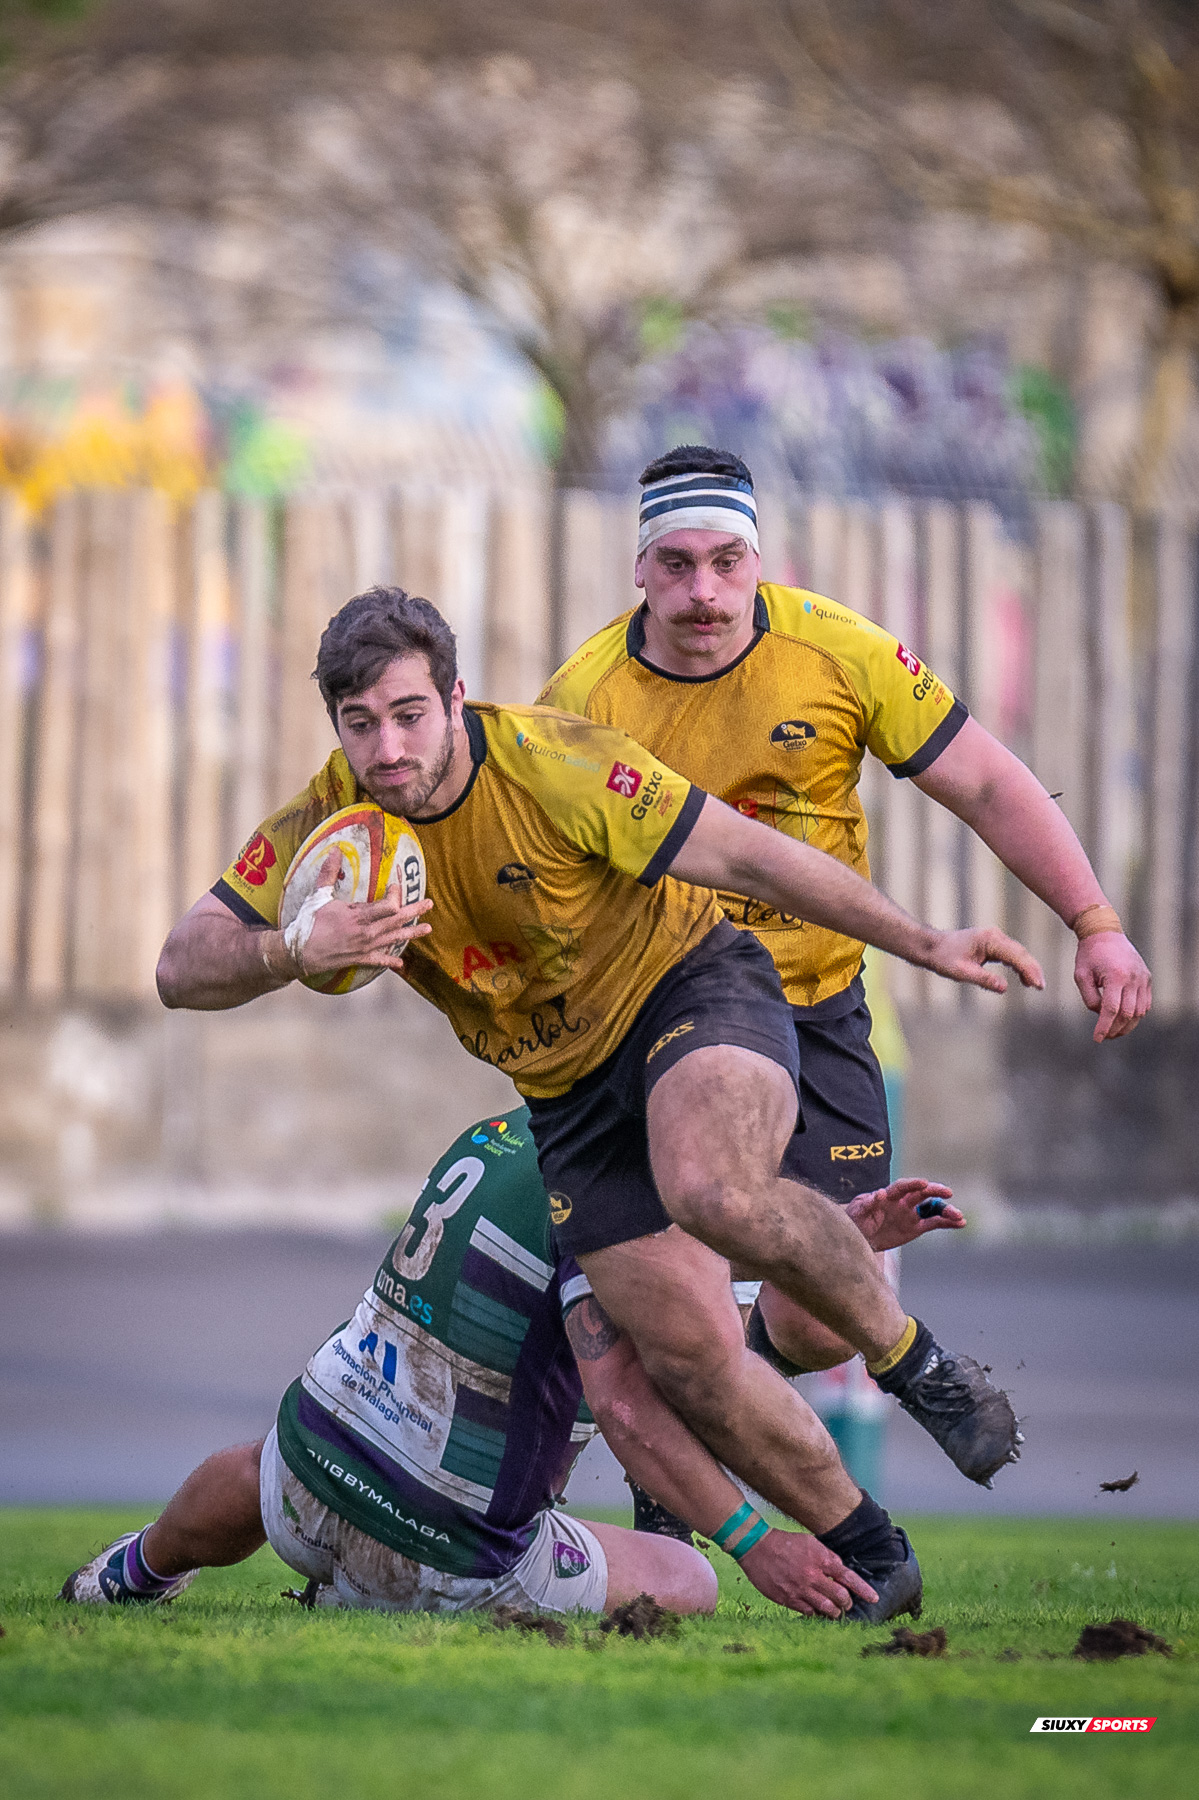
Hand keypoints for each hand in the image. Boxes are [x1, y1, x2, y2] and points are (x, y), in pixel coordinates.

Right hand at [294, 849, 432, 976]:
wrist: (298, 952)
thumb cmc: (308, 922)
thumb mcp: (319, 895)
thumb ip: (329, 873)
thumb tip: (335, 850)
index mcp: (358, 916)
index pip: (388, 906)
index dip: (397, 895)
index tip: (396, 885)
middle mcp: (366, 932)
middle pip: (397, 922)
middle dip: (415, 911)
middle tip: (430, 904)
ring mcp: (364, 947)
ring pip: (394, 940)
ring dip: (412, 934)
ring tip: (428, 929)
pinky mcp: (359, 958)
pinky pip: (379, 960)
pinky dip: (390, 960)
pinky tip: (400, 962)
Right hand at [737, 1528, 876, 1618]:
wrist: (756, 1547)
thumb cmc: (785, 1543)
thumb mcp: (810, 1543)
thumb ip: (828, 1558)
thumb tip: (841, 1572)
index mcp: (820, 1559)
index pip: (848, 1577)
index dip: (863, 1590)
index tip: (874, 1598)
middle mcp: (812, 1576)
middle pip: (840, 1598)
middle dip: (847, 1603)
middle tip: (847, 1603)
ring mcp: (800, 1590)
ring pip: (827, 1610)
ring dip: (834, 1612)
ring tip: (835, 1610)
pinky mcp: (788, 1600)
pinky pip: (810, 1613)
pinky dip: (816, 1612)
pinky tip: (816, 1608)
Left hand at [847, 1177, 963, 1249]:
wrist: (858, 1236)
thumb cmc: (855, 1218)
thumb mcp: (857, 1210)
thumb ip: (868, 1202)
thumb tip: (879, 1193)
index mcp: (888, 1195)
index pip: (903, 1186)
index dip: (913, 1184)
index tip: (924, 1183)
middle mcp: (902, 1201)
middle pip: (921, 1193)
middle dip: (935, 1191)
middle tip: (947, 1192)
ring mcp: (911, 1213)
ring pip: (932, 1208)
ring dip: (946, 1210)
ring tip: (959, 1215)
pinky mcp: (916, 1227)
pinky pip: (934, 1223)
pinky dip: (947, 1222)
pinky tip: (960, 1223)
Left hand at [924, 926, 1043, 993]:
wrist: (932, 947)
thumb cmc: (944, 958)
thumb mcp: (962, 972)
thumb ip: (984, 979)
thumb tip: (1004, 987)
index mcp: (990, 940)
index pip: (1016, 956)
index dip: (1029, 970)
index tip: (1038, 985)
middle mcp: (994, 936)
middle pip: (1021, 953)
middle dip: (1032, 969)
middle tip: (1041, 987)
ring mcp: (993, 938)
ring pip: (1017, 953)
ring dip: (1027, 968)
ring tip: (1035, 985)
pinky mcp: (991, 944)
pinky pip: (1010, 954)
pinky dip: (1018, 965)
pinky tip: (1023, 978)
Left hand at [1074, 932, 1150, 1042]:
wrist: (1105, 933)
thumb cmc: (1089, 955)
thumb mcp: (1081, 976)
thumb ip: (1090, 998)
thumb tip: (1101, 1015)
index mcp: (1116, 976)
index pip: (1111, 1010)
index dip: (1104, 1027)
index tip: (1097, 1038)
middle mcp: (1133, 978)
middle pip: (1127, 1014)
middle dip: (1115, 1029)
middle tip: (1104, 1037)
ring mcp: (1143, 978)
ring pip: (1140, 1011)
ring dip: (1127, 1025)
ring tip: (1114, 1031)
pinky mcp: (1147, 978)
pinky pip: (1145, 1003)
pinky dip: (1136, 1014)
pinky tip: (1124, 1019)